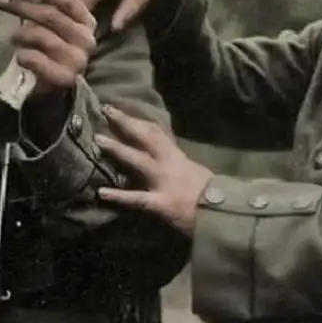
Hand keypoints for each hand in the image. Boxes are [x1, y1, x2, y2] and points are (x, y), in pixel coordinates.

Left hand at [0, 0, 97, 98]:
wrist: (52, 88)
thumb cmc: (49, 50)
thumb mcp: (52, 25)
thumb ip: (45, 5)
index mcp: (86, 22)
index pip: (67, 0)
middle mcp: (87, 40)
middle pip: (52, 15)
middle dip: (22, 6)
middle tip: (0, 1)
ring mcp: (78, 60)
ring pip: (42, 37)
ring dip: (21, 34)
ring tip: (13, 37)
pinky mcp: (65, 78)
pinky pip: (37, 60)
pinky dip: (23, 55)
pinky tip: (19, 57)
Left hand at [93, 106, 212, 235]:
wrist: (224, 213)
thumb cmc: (211, 195)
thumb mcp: (194, 173)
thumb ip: (178, 165)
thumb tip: (164, 160)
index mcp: (177, 157)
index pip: (155, 133)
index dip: (137, 121)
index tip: (120, 110)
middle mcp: (169, 164)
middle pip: (146, 138)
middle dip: (126, 123)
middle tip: (106, 110)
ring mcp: (164, 182)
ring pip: (138, 161)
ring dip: (118, 149)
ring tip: (98, 140)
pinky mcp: (160, 203)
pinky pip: (136, 198)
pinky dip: (119, 196)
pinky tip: (101, 192)